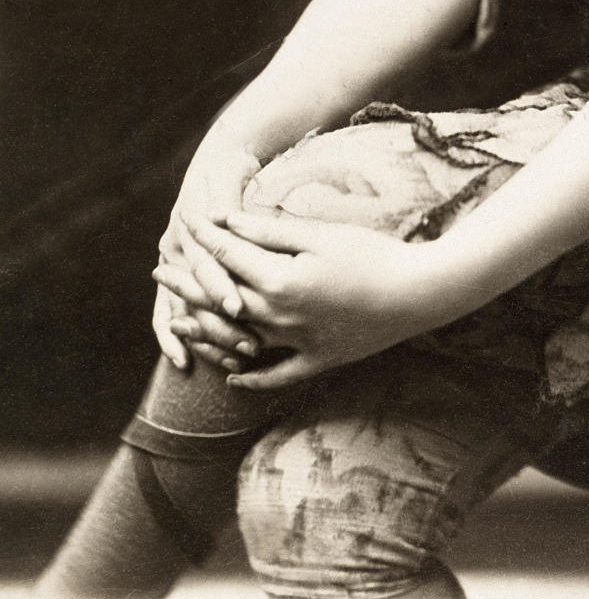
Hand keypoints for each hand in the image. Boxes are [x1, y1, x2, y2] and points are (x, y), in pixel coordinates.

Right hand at [153, 136, 262, 369]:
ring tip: (236, 358)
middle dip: (220, 322)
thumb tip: (231, 220)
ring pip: (183, 309)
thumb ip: (232, 206)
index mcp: (190, 225)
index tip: (237, 307)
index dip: (219, 285)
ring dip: (205, 337)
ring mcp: (171, 262)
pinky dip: (172, 337)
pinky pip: (165, 312)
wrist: (213, 162)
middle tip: (250, 345)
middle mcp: (176, 246)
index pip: (205, 262)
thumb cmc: (229, 171)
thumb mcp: (230, 181)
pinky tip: (183, 362)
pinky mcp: (174, 275)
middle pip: (195, 294)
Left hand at [160, 210, 449, 390]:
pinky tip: (233, 377)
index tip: (186, 221)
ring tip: (180, 319)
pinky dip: (252, 377)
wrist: (418, 293)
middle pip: (222, 300)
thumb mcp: (320, 234)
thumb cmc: (372, 254)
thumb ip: (272, 231)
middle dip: (189, 282)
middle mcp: (280, 318)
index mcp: (279, 282)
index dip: (205, 237)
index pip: (229, 257)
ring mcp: (298, 344)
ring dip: (206, 330)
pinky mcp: (319, 360)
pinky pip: (276, 375)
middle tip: (161, 268)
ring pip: (238, 341)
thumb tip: (229, 222)